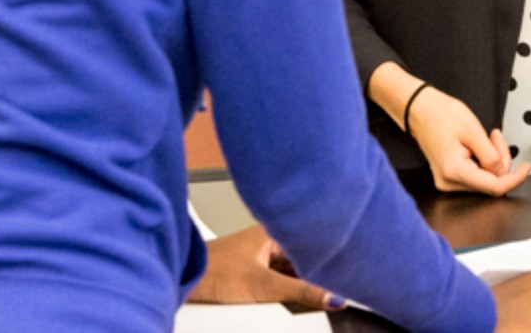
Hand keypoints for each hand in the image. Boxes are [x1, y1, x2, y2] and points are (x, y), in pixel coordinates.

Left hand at [186, 222, 340, 310]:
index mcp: (276, 232)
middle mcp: (270, 240)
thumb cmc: (215, 272)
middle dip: (315, 276)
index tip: (346, 277)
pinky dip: (287, 289)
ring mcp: (261, 256)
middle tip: (331, 292)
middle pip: (303, 260)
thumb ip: (301, 293)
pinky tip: (291, 299)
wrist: (184, 280)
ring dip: (300, 284)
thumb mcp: (264, 287)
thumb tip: (334, 297)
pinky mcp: (252, 271)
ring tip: (313, 295)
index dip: (329, 262)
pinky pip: (279, 279)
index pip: (312, 246)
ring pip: (292, 271)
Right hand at [409, 88, 530, 196]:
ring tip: (488, 137)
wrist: (420, 109)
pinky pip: (476, 174)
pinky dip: (484, 160)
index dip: (515, 179)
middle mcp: (449, 182)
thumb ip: (491, 156)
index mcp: (455, 171)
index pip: (494, 187)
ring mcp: (448, 181)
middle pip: (490, 182)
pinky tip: (480, 144)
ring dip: (493, 159)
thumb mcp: (473, 131)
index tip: (526, 168)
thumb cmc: (441, 115)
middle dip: (501, 161)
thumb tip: (502, 173)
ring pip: (484, 179)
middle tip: (496, 136)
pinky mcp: (449, 176)